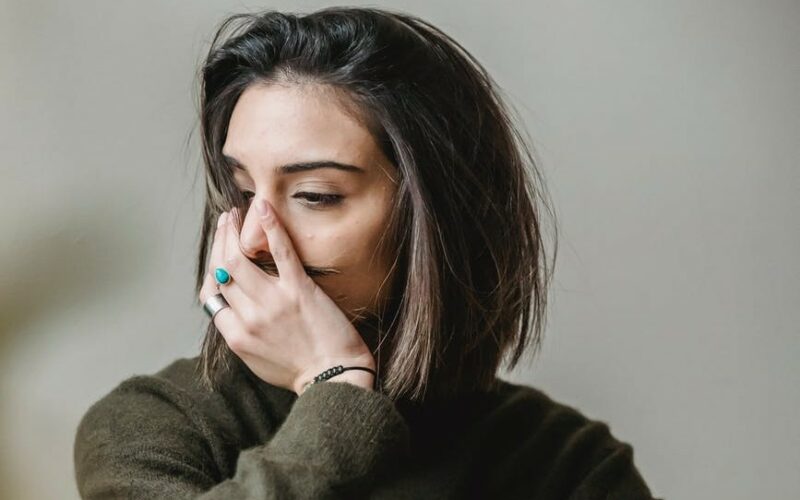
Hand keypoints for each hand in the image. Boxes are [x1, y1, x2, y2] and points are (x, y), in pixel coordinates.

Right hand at [198, 198, 375, 394]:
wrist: (335, 377)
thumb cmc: (301, 371)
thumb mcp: (257, 361)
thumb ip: (241, 334)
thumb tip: (232, 309)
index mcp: (236, 335)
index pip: (211, 293)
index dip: (212, 268)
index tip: (220, 253)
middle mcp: (248, 317)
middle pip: (221, 270)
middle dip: (220, 240)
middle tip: (225, 221)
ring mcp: (273, 302)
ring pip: (239, 257)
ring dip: (234, 230)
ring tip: (236, 215)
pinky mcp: (299, 290)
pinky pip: (280, 251)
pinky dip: (270, 226)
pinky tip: (263, 207)